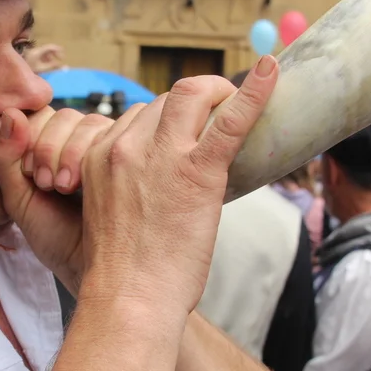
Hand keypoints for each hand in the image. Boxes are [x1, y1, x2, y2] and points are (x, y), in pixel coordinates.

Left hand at [0, 107, 112, 292]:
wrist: (92, 268)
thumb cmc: (55, 238)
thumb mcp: (19, 199)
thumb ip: (4, 158)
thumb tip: (9, 113)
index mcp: (49, 146)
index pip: (40, 115)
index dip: (33, 137)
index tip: (30, 174)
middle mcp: (79, 142)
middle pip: (66, 116)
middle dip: (51, 147)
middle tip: (47, 184)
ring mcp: (108, 146)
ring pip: (91, 123)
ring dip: (74, 151)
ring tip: (66, 188)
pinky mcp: (133, 155)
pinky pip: (120, 134)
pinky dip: (101, 152)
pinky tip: (91, 182)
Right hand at [79, 57, 278, 312]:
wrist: (129, 299)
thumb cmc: (123, 274)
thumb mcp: (107, 215)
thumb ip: (127, 187)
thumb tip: (161, 186)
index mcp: (98, 157)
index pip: (134, 118)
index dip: (163, 122)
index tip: (184, 133)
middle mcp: (124, 146)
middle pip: (161, 101)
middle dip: (191, 103)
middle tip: (217, 112)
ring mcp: (159, 156)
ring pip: (189, 95)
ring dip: (215, 91)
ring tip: (235, 98)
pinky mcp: (196, 171)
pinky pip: (229, 120)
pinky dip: (254, 92)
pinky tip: (271, 72)